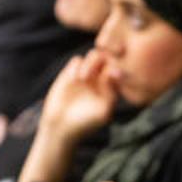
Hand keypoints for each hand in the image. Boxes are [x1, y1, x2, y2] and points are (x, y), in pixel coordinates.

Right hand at [17, 53, 119, 181]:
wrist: (61, 126)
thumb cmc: (85, 123)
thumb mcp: (103, 112)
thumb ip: (111, 94)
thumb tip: (113, 73)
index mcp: (112, 88)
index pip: (119, 69)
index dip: (117, 68)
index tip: (110, 76)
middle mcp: (101, 79)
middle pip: (109, 58)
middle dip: (104, 61)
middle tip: (96, 74)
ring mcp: (86, 74)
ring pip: (94, 55)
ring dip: (91, 63)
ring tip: (84, 79)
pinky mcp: (70, 73)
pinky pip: (77, 60)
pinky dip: (76, 66)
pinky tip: (74, 80)